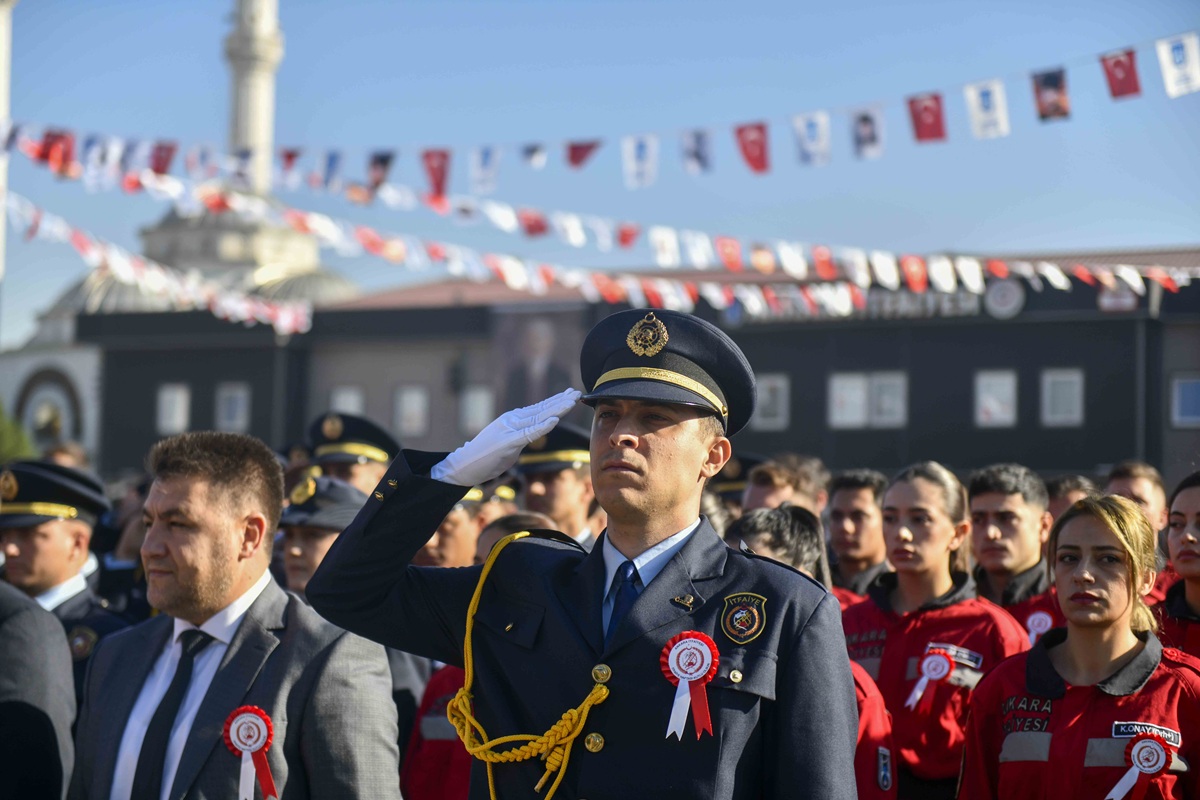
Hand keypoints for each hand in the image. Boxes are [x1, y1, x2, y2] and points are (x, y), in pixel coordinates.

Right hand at [431, 388, 581, 486]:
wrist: (464, 465)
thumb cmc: (485, 457)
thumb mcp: (507, 444)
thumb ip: (521, 436)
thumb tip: (534, 433)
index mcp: (513, 420)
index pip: (539, 409)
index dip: (555, 402)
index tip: (570, 395)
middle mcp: (513, 420)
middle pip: (542, 410)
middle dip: (561, 401)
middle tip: (577, 392)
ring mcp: (510, 430)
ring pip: (539, 417)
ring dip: (557, 409)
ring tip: (571, 400)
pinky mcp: (508, 442)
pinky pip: (529, 433)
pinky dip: (543, 426)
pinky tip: (555, 420)